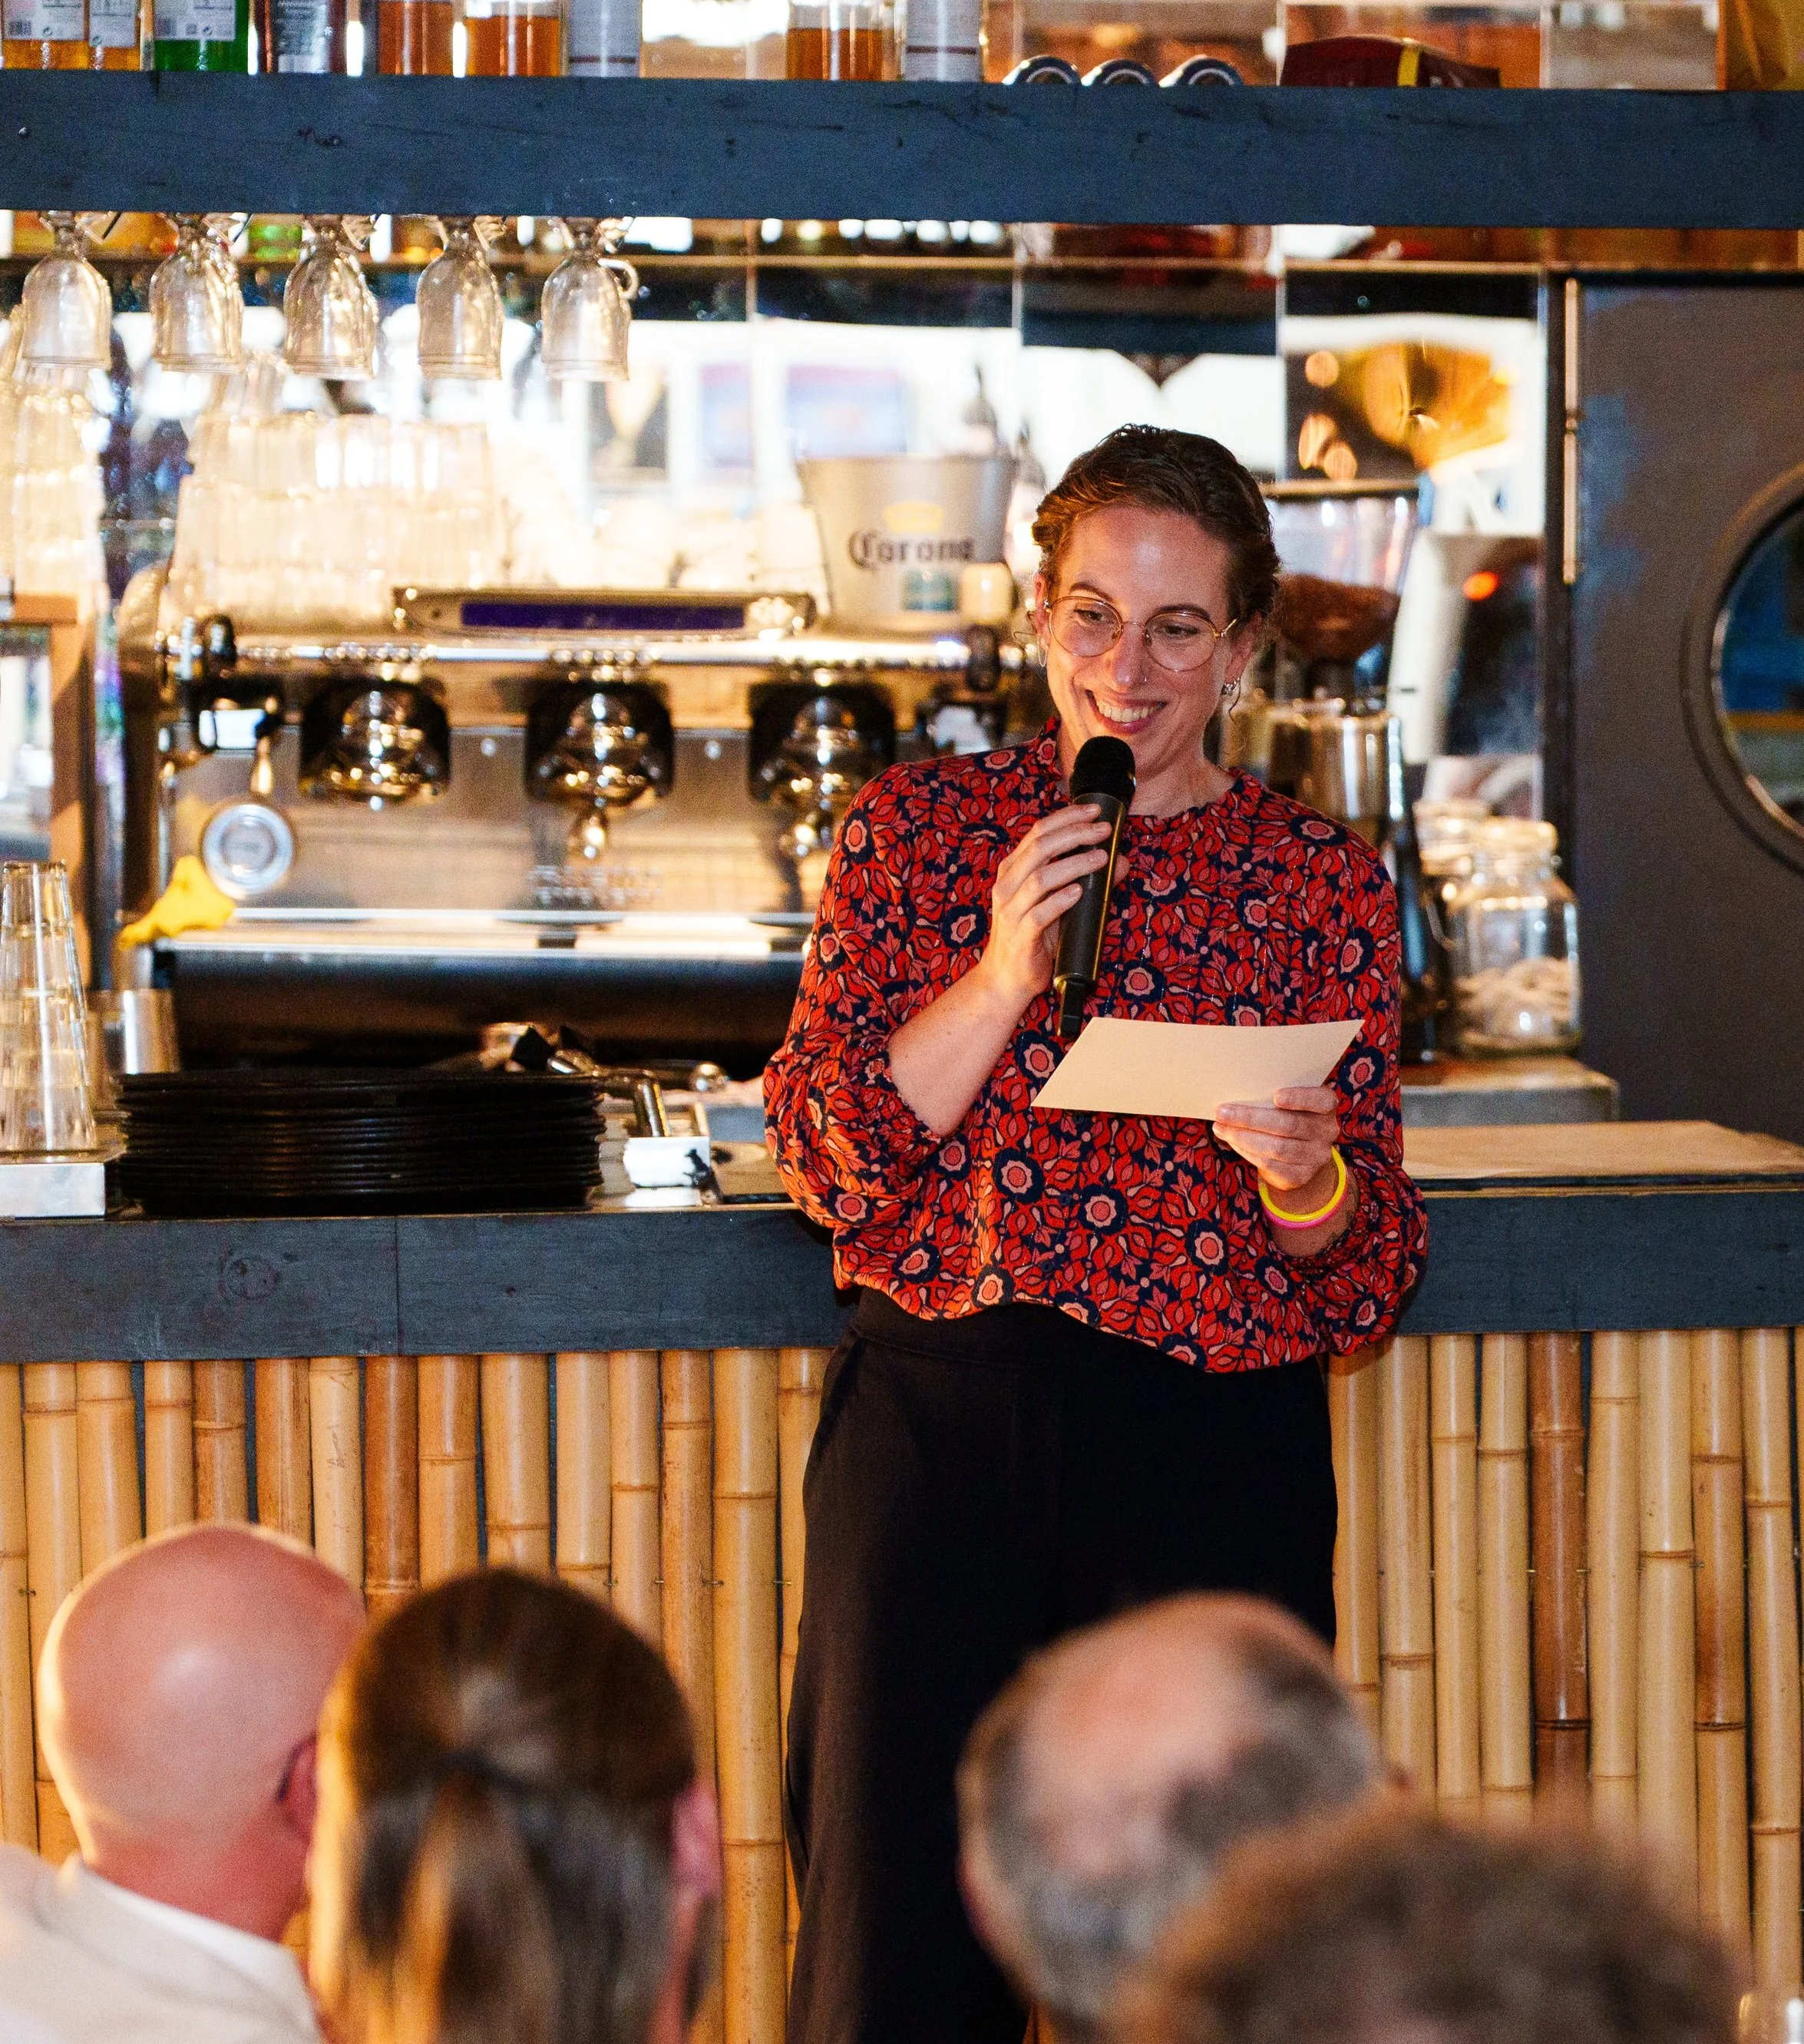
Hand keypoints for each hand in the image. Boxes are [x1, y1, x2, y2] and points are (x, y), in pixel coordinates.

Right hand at [971, 804, 1111, 1013]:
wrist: (1006, 978)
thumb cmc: (1033, 936)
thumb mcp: (1058, 903)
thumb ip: (1084, 879)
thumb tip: (1121, 861)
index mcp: (1012, 870)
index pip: (1038, 832)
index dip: (1067, 817)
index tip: (1095, 811)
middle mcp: (1007, 885)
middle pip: (1040, 847)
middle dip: (1075, 834)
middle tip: (1103, 830)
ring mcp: (1011, 910)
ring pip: (1041, 878)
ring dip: (1074, 864)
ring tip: (1101, 858)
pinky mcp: (1021, 936)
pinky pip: (1040, 914)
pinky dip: (1061, 900)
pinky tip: (1079, 892)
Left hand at [1214, 1086, 1341, 1196]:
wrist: (1299, 1155)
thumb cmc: (1286, 1117)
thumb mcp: (1288, 1104)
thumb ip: (1271, 1098)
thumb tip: (1234, 1095)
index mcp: (1326, 1107)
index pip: (1322, 1101)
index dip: (1300, 1098)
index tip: (1276, 1096)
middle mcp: (1326, 1131)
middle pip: (1288, 1125)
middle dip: (1251, 1118)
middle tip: (1222, 1112)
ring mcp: (1316, 1156)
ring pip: (1276, 1147)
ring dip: (1243, 1137)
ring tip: (1220, 1128)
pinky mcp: (1301, 1175)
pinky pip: (1270, 1164)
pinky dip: (1247, 1152)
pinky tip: (1232, 1142)